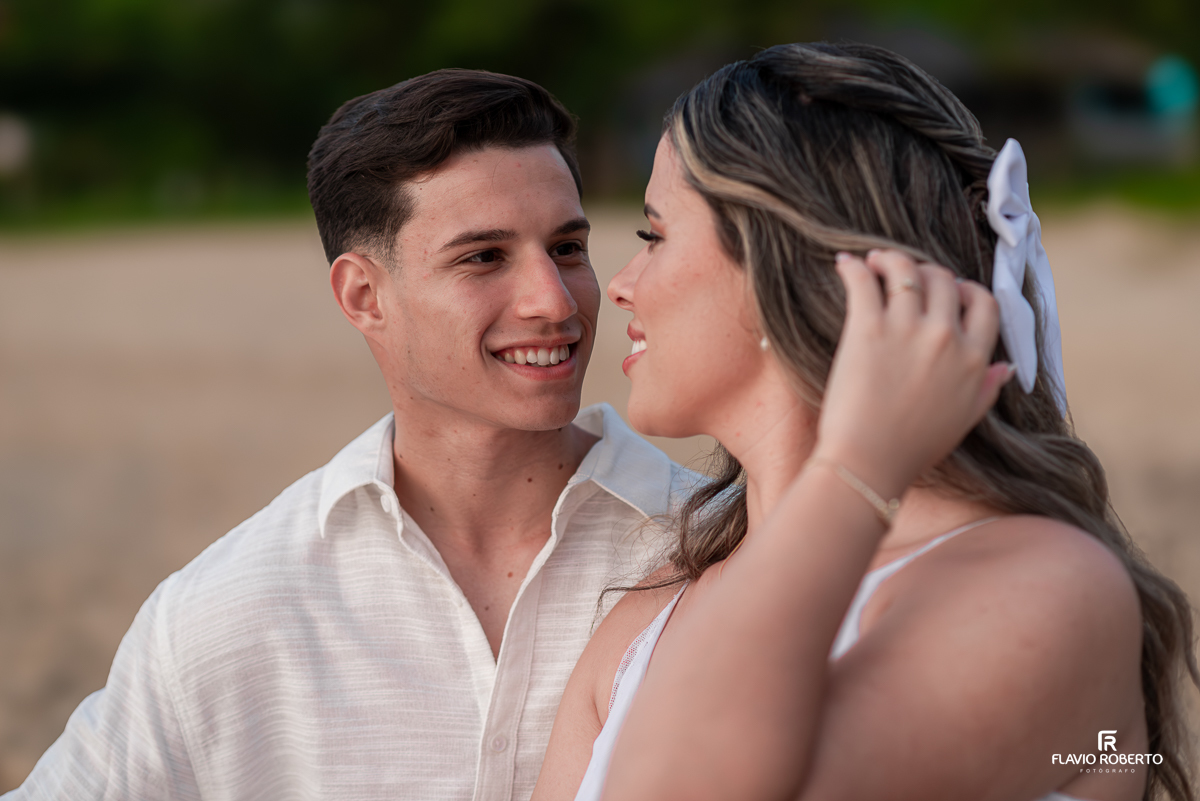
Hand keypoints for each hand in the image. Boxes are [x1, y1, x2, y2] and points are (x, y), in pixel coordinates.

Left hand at [811, 250, 1011, 500]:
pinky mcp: (867, 329)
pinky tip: (845, 264)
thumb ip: (987, 389)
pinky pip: (864, 281)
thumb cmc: (913, 449)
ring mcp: (907, 330)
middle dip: (926, 272)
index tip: (949, 289)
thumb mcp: (964, 420)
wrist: (869, 464)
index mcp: (974, 360)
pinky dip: (853, 267)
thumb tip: (1006, 368)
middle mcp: (946, 338)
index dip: (967, 289)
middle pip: (944, 280)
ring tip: (874, 261)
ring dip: (890, 259)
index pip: (984, 303)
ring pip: (907, 271)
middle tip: (905, 275)